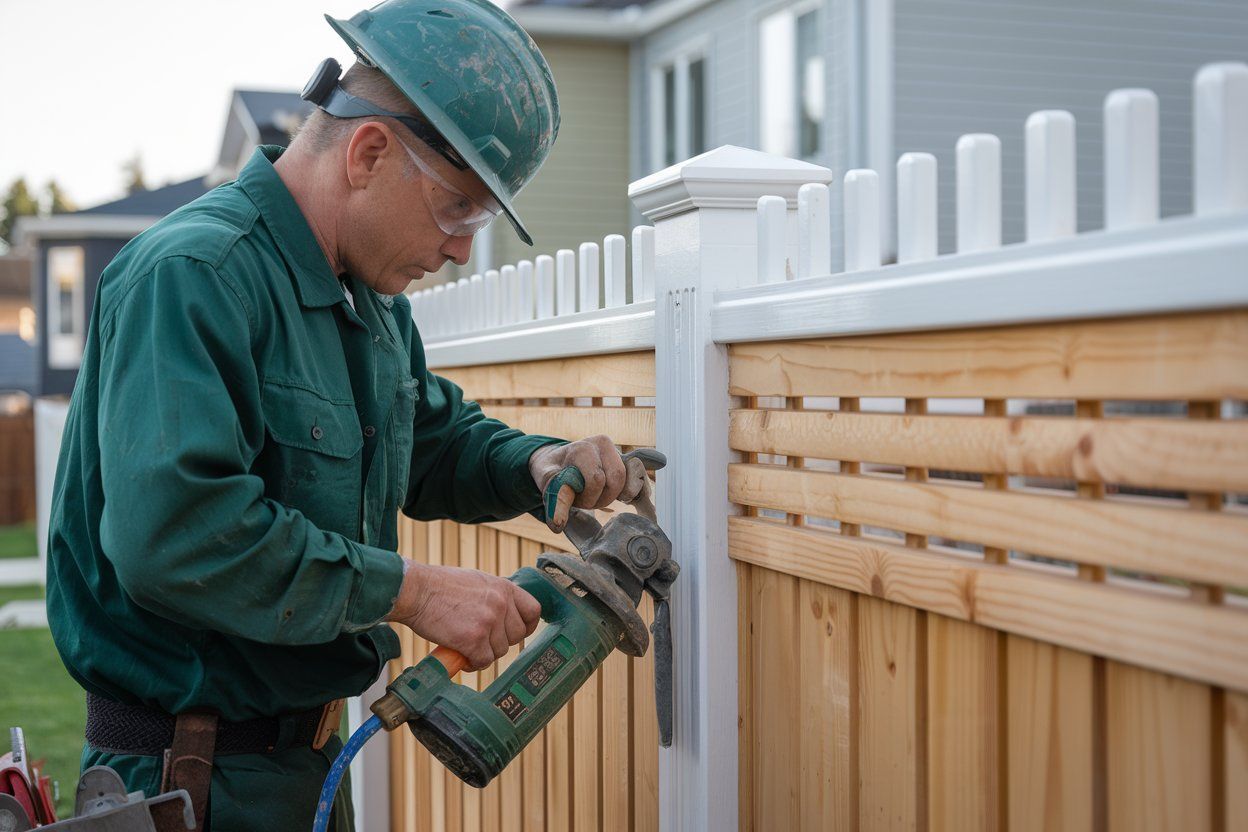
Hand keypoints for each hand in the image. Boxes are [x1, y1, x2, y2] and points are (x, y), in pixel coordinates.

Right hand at [386, 559, 540, 670]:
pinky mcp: (473, 639)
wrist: (416, 590)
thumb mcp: (477, 581)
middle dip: (499, 642)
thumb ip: (495, 596)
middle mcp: (501, 603)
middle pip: (516, 636)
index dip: (527, 626)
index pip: (533, 611)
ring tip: (466, 646)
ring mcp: (488, 621)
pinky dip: (473, 663)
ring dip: (484, 653)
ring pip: (499, 651)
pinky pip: (483, 661)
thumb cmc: (440, 586)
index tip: (516, 633)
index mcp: (504, 587)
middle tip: (481, 641)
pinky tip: (462, 657)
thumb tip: (505, 614)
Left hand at [528, 436, 646, 529]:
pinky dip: (633, 492)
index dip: (588, 498)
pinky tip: (622, 498)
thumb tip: (559, 525)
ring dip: (613, 497)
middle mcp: (603, 444)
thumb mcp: (547, 484)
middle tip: (585, 502)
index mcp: (583, 447)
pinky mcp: (627, 460)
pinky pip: (639, 478)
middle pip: (616, 480)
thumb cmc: (553, 473)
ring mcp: (617, 450)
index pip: (597, 479)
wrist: (558, 462)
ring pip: (629, 481)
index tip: (575, 501)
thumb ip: (555, 501)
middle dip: (601, 499)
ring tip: (596, 497)